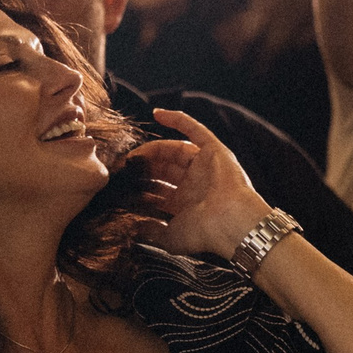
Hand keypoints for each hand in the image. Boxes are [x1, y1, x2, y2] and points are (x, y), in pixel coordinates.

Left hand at [137, 108, 271, 259]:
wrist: (230, 223)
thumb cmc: (204, 233)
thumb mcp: (170, 238)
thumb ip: (151, 231)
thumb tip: (134, 228)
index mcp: (187, 204)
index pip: (159, 189)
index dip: (140, 186)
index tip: (122, 185)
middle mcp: (196, 183)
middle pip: (164, 169)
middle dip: (143, 168)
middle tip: (123, 169)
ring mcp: (205, 166)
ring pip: (174, 150)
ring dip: (153, 150)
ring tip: (133, 155)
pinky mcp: (215, 151)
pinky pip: (195, 130)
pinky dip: (178, 120)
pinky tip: (157, 114)